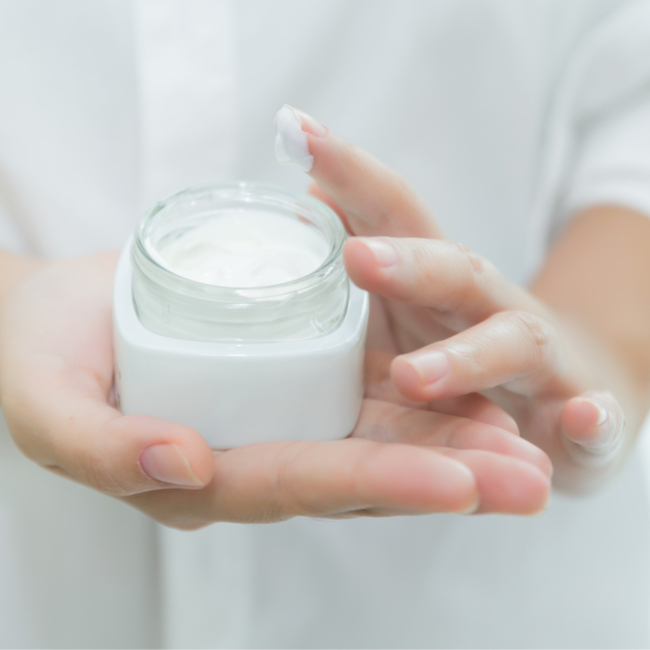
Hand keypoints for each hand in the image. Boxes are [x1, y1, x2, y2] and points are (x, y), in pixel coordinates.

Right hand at [0, 251, 548, 528]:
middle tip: (530, 481)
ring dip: (454, 439)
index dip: (378, 485)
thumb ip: (104, 447)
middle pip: (362, 472)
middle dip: (448, 478)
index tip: (457, 483)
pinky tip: (475, 386)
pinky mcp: (292, 369)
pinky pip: (360, 384)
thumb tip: (186, 461)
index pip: (303, 483)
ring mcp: (281, 411)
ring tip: (528, 445)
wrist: (56, 312)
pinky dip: (419, 388)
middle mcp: (258, 452)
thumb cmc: (43, 360)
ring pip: (378, 433)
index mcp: (209, 475)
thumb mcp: (48, 407)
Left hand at [277, 105, 641, 492]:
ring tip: (410, 378)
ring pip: (512, 344)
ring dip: (465, 357)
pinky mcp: (578, 408)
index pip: (395, 214)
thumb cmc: (467, 343)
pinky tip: (582, 422)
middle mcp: (490, 305)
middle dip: (408, 262)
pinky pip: (592, 414)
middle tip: (357, 258)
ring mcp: (540, 358)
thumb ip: (366, 252)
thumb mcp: (408, 302)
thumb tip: (310, 194)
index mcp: (438, 281)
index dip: (351, 173)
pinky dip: (590, 418)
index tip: (295, 130)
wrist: (565, 391)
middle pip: (455, 271)